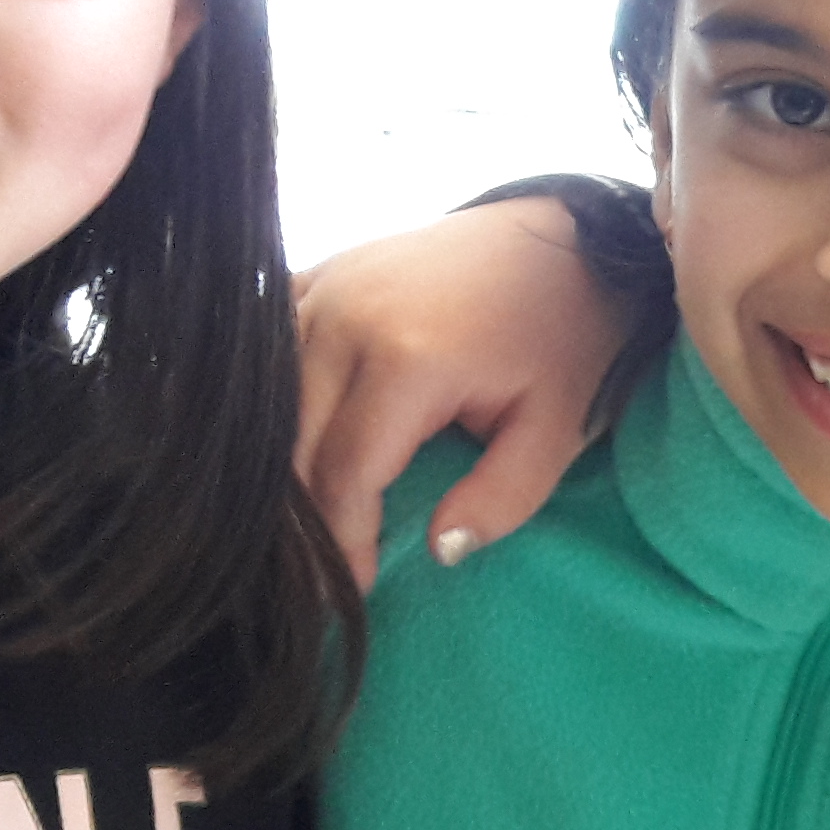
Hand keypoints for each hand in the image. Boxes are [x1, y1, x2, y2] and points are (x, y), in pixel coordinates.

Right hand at [294, 198, 637, 584]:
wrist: (562, 238)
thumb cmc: (565, 339)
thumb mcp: (556, 428)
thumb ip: (502, 499)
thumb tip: (438, 551)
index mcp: (407, 359)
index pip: (344, 478)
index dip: (343, 544)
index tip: (353, 592)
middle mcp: (344, 319)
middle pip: (289, 446)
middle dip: (301, 521)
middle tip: (316, 576)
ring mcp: (322, 288)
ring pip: (264, 403)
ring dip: (276, 466)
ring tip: (300, 523)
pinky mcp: (315, 274)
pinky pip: (265, 352)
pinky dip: (265, 404)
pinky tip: (284, 446)